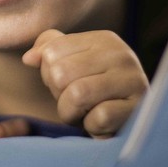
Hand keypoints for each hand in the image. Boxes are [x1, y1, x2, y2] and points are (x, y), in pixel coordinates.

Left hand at [22, 29, 148, 138]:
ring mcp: (133, 80)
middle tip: (75, 102)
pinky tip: (101, 124)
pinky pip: (97, 118)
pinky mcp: (138, 108)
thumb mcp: (72, 63)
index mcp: (104, 39)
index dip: (49, 74)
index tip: (66, 84)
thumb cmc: (96, 90)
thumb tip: (29, 58)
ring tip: (84, 113)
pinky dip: (92, 126)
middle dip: (59, 95)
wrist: (135, 124)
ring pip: (77, 95)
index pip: (52, 51)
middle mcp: (121, 54)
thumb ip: (48, 50)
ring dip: (71, 113)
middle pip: (61, 73)